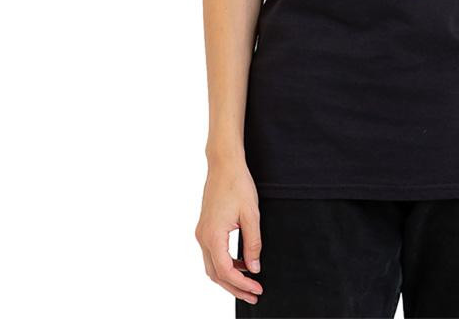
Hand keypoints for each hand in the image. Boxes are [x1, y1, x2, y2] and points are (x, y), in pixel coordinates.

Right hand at [195, 160, 263, 305]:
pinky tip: (241, 263)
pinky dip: (225, 263)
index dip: (242, 284)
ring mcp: (201, 233)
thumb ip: (253, 244)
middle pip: (216, 274)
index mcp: (213, 236)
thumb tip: (254, 267)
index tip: (257, 289)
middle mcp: (203, 237)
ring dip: (229, 277)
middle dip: (234, 287)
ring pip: (212, 266)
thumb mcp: (251, 215)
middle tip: (253, 294)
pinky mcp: (205, 228)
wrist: (224, 164)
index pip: (226, 271)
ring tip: (249, 282)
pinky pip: (212, 254)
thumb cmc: (238, 185)